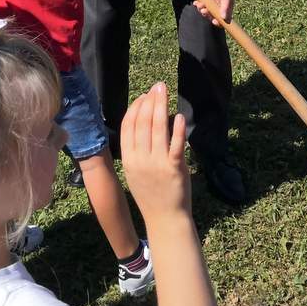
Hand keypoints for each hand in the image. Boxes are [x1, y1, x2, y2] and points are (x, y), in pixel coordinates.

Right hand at [120, 82, 191, 222]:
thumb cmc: (150, 194)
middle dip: (150, 101)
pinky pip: (175, 143)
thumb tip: (142, 124)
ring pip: (158, 128)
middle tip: (157, 86)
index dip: (136, 108)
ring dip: (161, 107)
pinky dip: (177, 128)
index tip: (144, 96)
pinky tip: (178, 115)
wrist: (164, 218)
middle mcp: (140, 159)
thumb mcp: (134, 171)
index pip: (128, 126)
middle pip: (143, 123)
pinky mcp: (174, 167)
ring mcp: (157, 163)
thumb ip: (136, 150)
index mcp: (128, 159)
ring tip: (165, 92)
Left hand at [194, 0, 232, 25]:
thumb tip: (225, 19)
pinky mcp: (204, 1)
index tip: (214, 21)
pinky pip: (200, 7)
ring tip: (200, 5)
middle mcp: (218, 9)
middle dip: (208, 16)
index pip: (223, 21)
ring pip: (206, 13)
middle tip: (204, 11)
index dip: (219, 23)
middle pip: (212, 18)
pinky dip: (198, 6)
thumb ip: (226, 7)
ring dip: (202, 11)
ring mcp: (211, 5)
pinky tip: (196, 3)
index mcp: (226, 9)